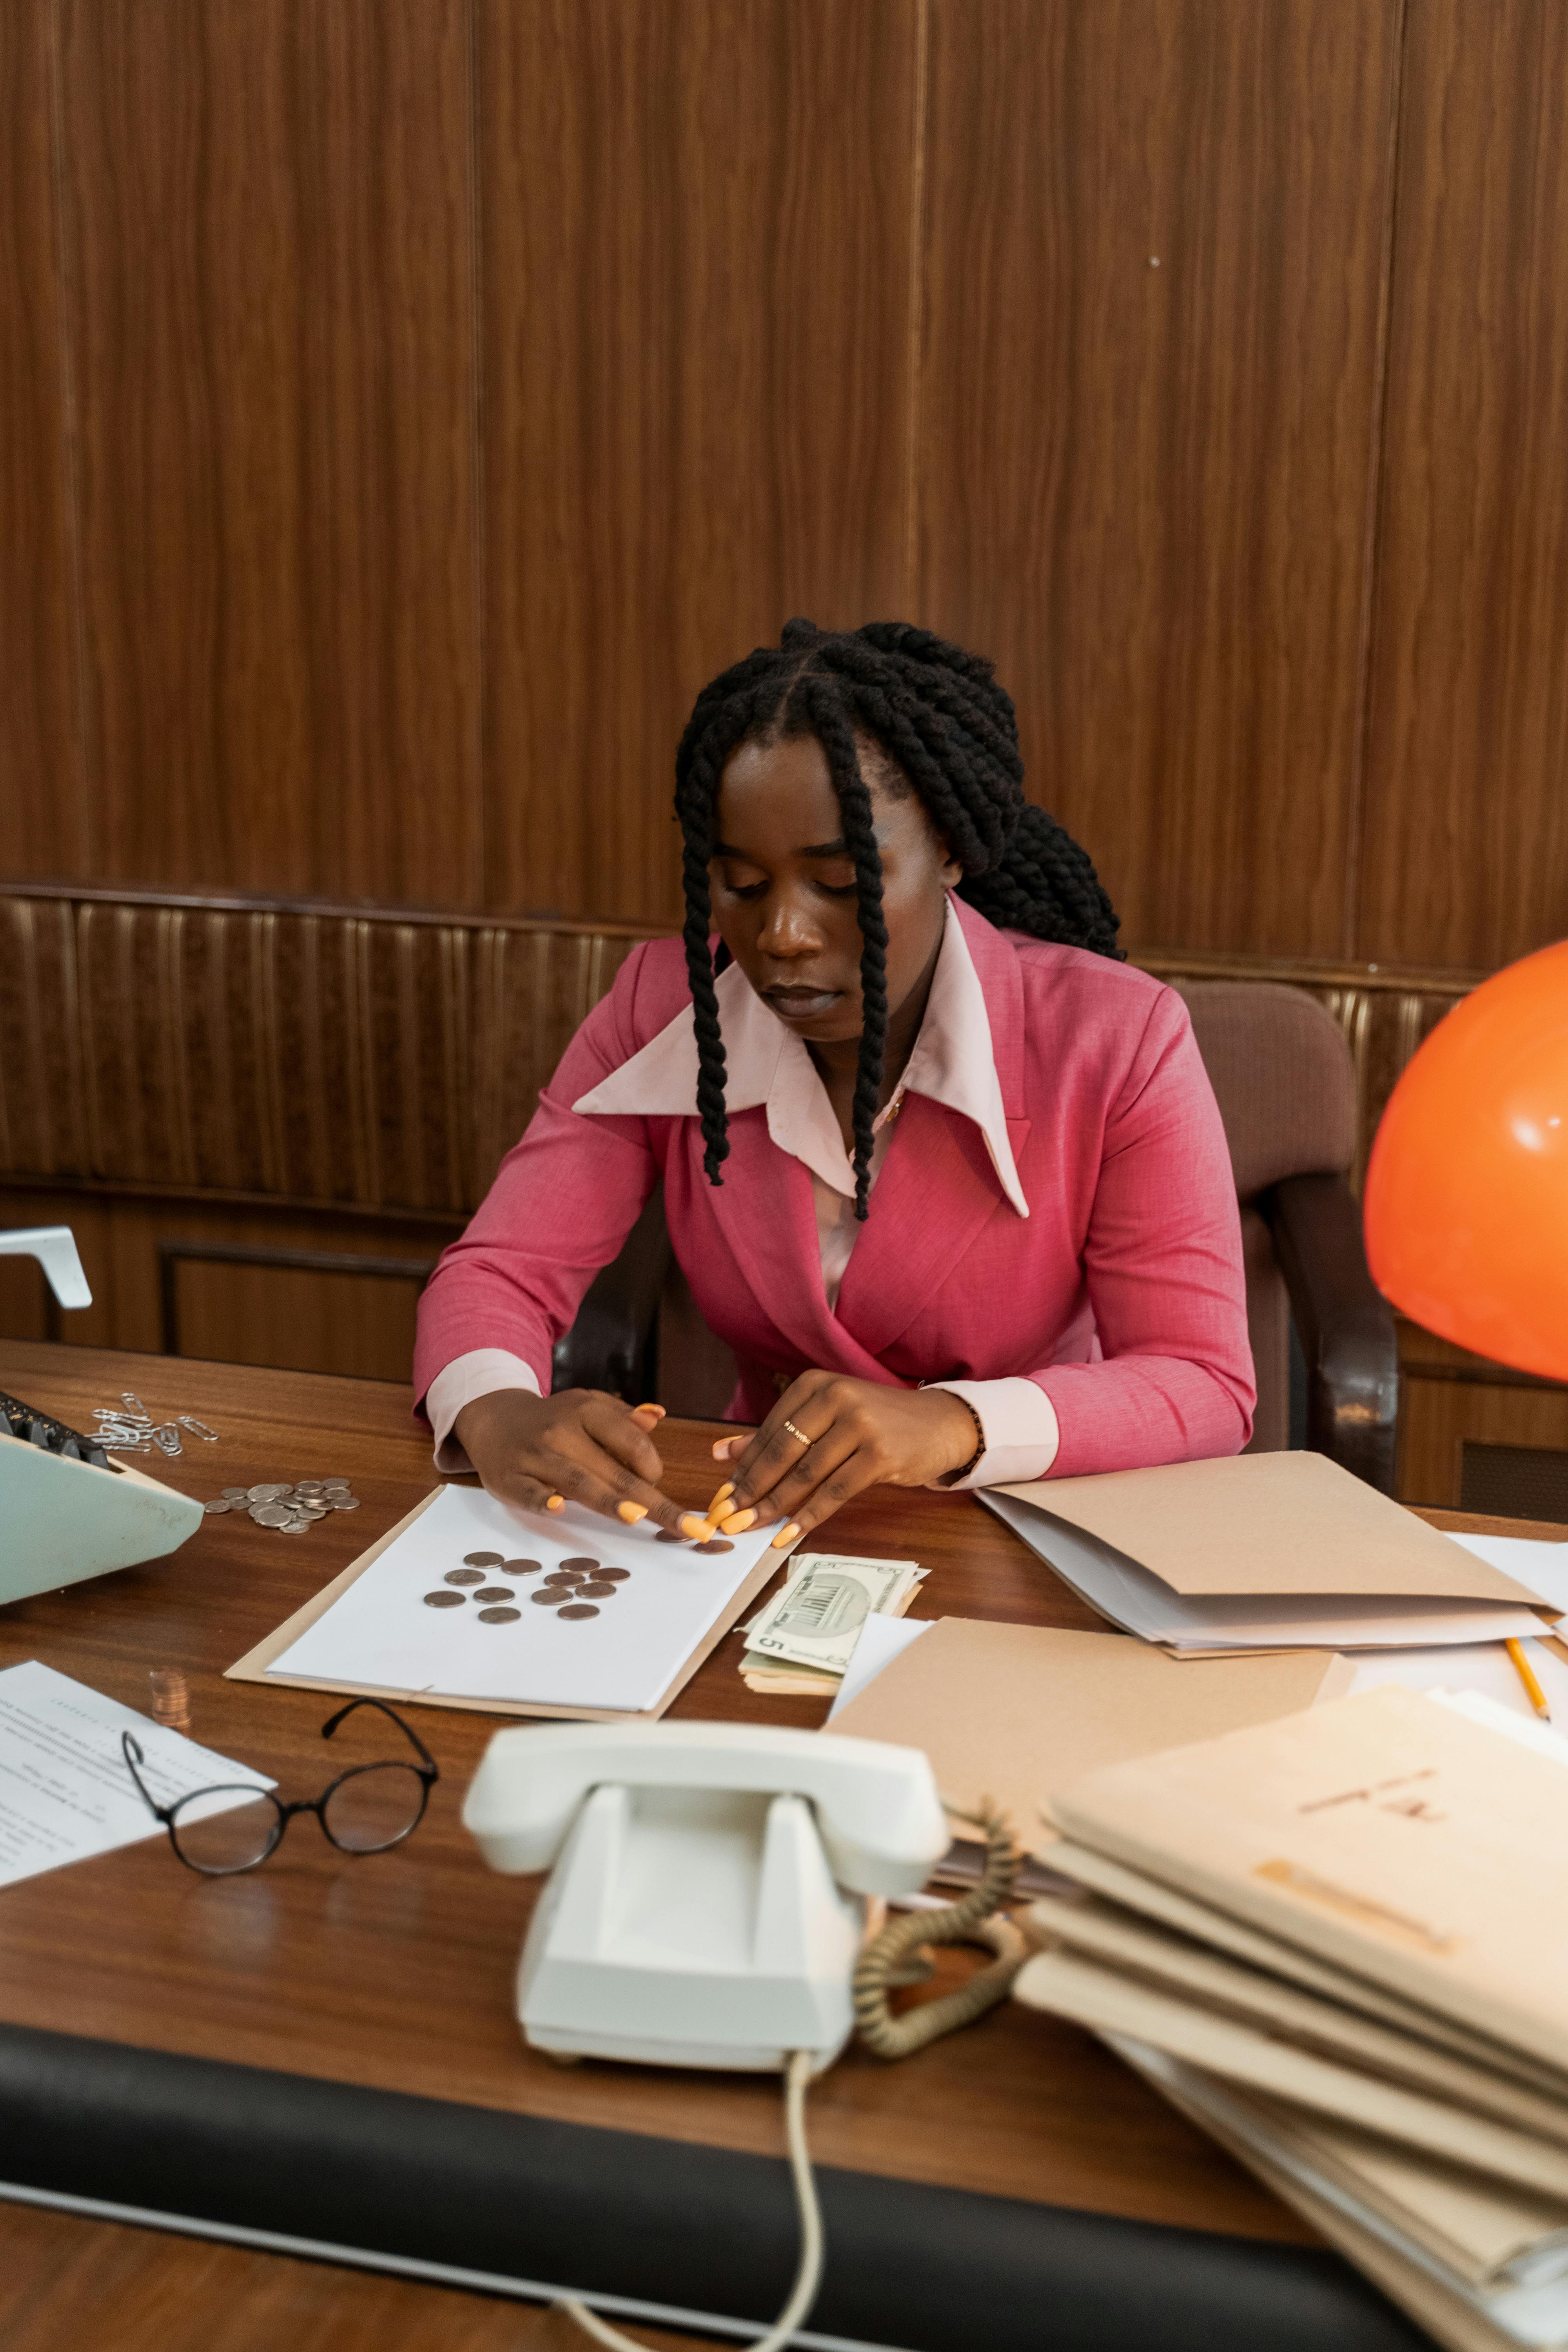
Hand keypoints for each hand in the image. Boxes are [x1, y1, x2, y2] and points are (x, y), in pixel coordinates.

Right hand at [453, 1389, 710, 1538]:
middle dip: (650, 1500)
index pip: (632, 1443)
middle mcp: (562, 1431)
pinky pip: (529, 1491)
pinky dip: (542, 1500)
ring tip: (636, 1516)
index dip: (653, 1467)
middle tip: (685, 1527)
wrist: (495, 1418)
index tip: (655, 1484)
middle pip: (613, 1470)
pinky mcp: (510, 1478)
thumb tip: (657, 1417)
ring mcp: (535, 1455)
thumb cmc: (554, 1420)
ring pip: (577, 1481)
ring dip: (608, 1500)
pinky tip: (558, 1508)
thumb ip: (622, 1417)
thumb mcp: (587, 1406)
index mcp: (587, 1412)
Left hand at [701, 1373, 979, 1545]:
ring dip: (775, 1505)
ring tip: (751, 1527)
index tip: (724, 1494)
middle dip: (752, 1488)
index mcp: (816, 1384)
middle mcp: (836, 1397)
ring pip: (807, 1473)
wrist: (940, 1425)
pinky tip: (789, 1533)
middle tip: (728, 1516)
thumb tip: (721, 1453)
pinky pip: (835, 1491)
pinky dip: (809, 1515)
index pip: (771, 1430)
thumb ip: (775, 1433)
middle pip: (783, 1451)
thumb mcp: (825, 1417)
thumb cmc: (878, 1422)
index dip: (744, 1465)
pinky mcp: (880, 1453)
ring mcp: (860, 1424)